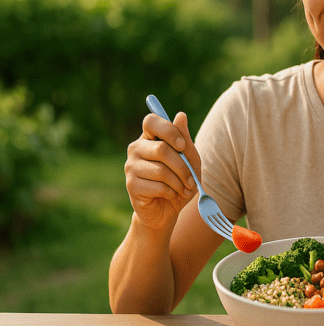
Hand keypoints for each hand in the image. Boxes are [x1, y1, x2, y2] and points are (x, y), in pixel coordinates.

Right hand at [124, 111, 200, 230]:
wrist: (167, 210)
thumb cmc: (180, 181)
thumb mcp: (190, 160)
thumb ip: (185, 140)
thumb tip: (180, 115)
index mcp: (150, 137)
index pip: (151, 121)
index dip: (168, 131)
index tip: (182, 146)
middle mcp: (136, 148)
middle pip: (161, 149)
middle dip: (182, 166)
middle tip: (192, 179)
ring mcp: (130, 166)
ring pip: (160, 170)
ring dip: (179, 182)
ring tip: (185, 189)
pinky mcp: (131, 185)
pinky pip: (157, 186)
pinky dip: (171, 192)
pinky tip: (171, 195)